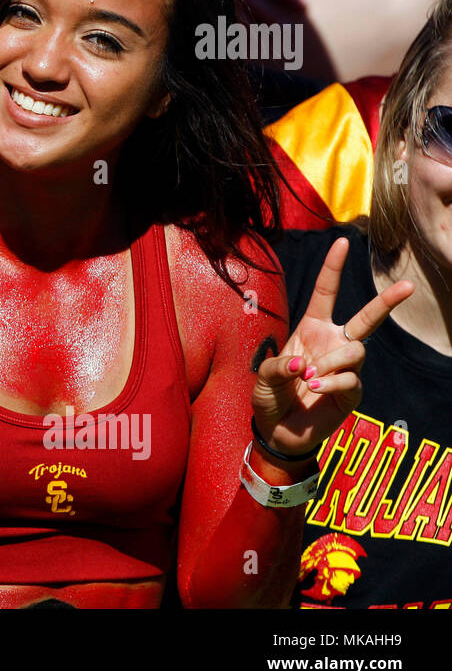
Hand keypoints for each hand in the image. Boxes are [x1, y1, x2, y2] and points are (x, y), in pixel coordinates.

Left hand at [254, 238, 411, 457]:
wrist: (278, 430)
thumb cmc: (270, 397)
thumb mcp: (264, 376)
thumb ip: (278, 367)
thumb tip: (304, 366)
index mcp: (311, 329)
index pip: (325, 293)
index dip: (333, 268)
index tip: (341, 240)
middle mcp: (333, 343)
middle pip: (367, 318)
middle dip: (387, 301)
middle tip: (408, 286)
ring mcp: (345, 367)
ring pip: (355, 350)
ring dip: (331, 362)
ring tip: (309, 378)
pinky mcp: (352, 392)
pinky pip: (351, 379)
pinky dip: (331, 383)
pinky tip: (316, 389)